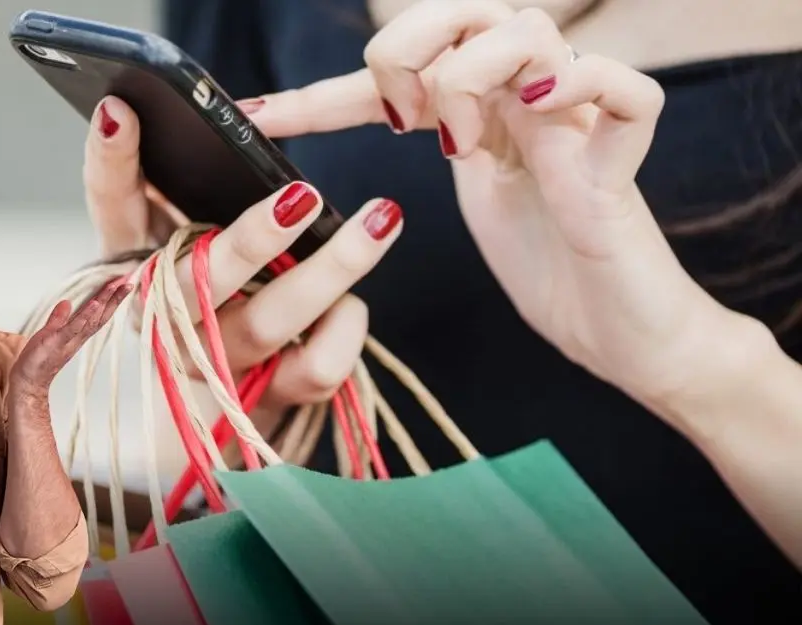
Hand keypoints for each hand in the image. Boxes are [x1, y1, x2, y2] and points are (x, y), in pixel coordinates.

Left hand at [10, 275, 133, 393]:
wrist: (29, 382)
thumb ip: (59, 318)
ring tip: (115, 288)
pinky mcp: (57, 342)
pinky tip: (95, 304)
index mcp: (77, 334)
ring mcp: (69, 340)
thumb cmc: (38, 359)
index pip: (97, 314)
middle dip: (115, 299)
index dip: (109, 300)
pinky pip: (74, 328)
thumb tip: (66, 303)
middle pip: (101, 316)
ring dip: (105, 303)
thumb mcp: (49, 333)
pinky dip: (85, 316)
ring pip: (92, 320)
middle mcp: (78, 337)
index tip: (121, 285)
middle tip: (128, 283)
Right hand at [83, 97, 404, 410]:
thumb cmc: (214, 299)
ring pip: (268, 323)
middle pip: (193, 283)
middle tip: (302, 196)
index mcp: (137, 263)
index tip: (120, 109)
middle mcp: (167, 317)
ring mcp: (214, 364)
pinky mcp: (263, 398)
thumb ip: (194, 193)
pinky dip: (344, 331)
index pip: (111, 205)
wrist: (219, 409)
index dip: (109, 161)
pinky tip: (352, 304)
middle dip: (251, 240)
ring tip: (381, 218)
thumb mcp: (189, 241)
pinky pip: (313, 368)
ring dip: (330, 271)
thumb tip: (247, 123)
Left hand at [242, 0, 744, 401]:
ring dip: (474, 74)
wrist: (622, 335)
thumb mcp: (469, 209)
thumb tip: (326, 192)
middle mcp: (528, 100)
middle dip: (406, 47)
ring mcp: (576, 123)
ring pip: (529, 30)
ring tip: (461, 143)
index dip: (317, 94)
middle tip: (395, 117)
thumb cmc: (549, 272)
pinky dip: (582, 85)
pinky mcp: (622, 161)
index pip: (394, 77)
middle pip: (466, 12)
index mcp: (483, 110)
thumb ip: (425, 170)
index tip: (256, 115)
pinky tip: (543, 112)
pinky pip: (626, 89)